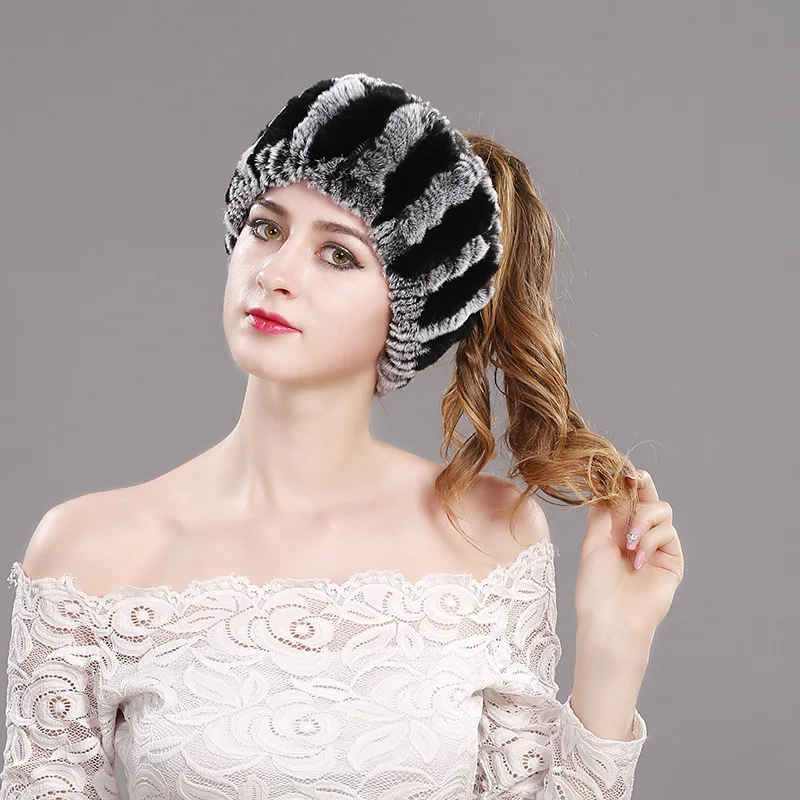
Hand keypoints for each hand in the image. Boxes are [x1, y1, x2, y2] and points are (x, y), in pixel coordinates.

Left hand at [575, 469, 683, 642]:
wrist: (611, 617)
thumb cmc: (595, 584)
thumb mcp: (593, 540)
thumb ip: (604, 511)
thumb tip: (607, 481)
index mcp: (615, 528)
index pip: (625, 497)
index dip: (624, 482)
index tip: (621, 471)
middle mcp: (636, 533)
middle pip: (647, 497)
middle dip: (643, 484)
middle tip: (636, 478)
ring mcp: (656, 545)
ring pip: (661, 510)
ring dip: (643, 521)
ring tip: (629, 544)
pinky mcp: (672, 559)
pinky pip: (668, 532)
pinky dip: (651, 539)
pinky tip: (638, 559)